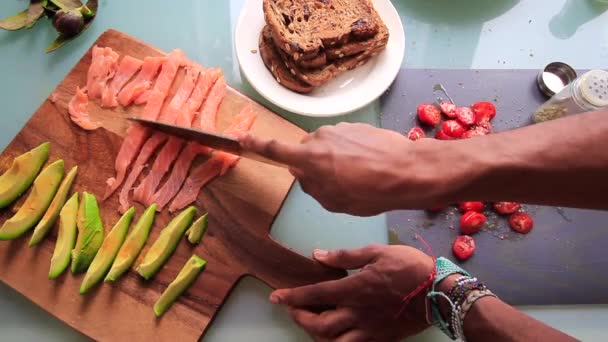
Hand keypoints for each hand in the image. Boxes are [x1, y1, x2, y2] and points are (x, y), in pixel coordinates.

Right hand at [241, 123, 467, 215]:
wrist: (407, 171)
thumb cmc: (369, 192)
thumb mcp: (333, 201)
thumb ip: (311, 186)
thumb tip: (303, 173)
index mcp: (309, 158)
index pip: (275, 151)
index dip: (255, 146)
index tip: (239, 138)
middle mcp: (319, 137)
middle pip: (306, 153)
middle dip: (313, 166)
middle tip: (336, 185)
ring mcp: (339, 129)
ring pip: (326, 147)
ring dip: (334, 160)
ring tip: (358, 177)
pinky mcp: (356, 126)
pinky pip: (344, 141)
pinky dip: (350, 154)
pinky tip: (368, 167)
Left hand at [269, 244, 434, 341]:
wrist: (439, 292)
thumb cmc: (408, 267)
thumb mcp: (377, 252)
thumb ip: (345, 257)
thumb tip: (318, 255)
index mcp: (354, 290)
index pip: (315, 295)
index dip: (292, 297)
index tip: (276, 297)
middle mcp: (356, 314)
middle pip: (318, 326)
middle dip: (300, 319)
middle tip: (294, 310)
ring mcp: (368, 330)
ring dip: (316, 335)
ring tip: (312, 322)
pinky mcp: (379, 339)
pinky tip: (336, 334)